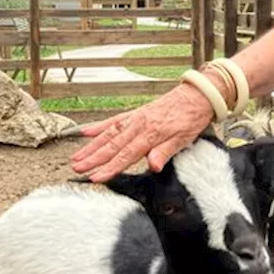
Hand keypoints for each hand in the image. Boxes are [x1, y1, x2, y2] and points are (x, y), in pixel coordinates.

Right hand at [70, 82, 215, 182]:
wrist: (197, 96)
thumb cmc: (191, 118)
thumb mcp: (184, 139)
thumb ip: (165, 152)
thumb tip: (153, 165)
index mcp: (151, 134)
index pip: (126, 155)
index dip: (110, 167)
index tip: (96, 177)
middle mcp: (139, 125)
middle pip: (112, 145)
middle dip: (93, 158)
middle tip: (78, 168)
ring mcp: (135, 118)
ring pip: (108, 134)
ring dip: (91, 146)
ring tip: (76, 157)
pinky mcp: (135, 113)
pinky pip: (113, 120)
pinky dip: (98, 126)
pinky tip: (85, 132)